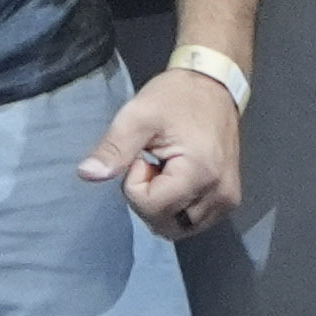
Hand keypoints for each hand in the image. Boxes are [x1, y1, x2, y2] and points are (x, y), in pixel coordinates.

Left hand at [82, 64, 242, 238]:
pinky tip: (174, 178)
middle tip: (150, 164)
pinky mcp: (229, 199)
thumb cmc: (174, 98)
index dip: (135, 183)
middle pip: (167, 224)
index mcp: (200, 174)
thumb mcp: (137, 115)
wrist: (212, 87)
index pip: (152, 207)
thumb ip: (114, 148)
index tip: (142, 156)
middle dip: (147, 200)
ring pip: (181, 228)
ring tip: (163, 169)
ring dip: (162, 206)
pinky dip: (177, 207)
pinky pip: (195, 221)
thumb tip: (86, 175)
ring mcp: (228, 200)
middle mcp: (221, 195)